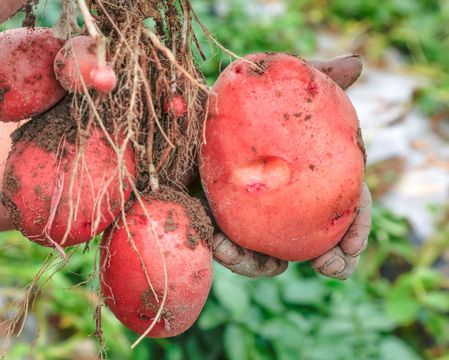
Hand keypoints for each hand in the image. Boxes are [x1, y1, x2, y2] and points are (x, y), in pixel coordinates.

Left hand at [211, 54, 370, 279]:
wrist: (185, 113)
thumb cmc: (237, 99)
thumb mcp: (276, 84)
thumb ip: (315, 76)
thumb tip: (357, 64)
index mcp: (312, 174)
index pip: (347, 203)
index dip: (357, 226)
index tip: (352, 244)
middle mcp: (288, 200)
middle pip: (319, 239)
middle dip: (334, 260)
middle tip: (330, 266)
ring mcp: (257, 215)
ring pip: (274, 256)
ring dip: (269, 265)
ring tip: (266, 262)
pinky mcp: (225, 222)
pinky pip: (233, 250)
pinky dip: (232, 254)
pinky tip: (219, 245)